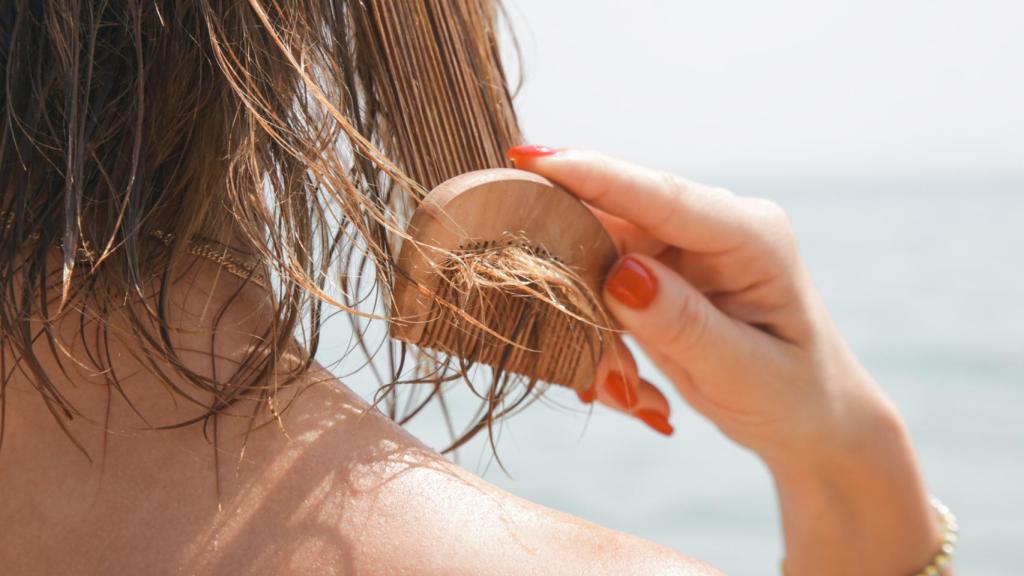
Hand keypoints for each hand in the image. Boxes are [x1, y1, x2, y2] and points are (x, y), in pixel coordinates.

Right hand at [508, 146, 947, 575]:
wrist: (808, 416)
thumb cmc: (792, 396)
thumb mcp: (744, 374)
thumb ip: (683, 324)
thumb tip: (621, 273)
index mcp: (750, 235)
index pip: (661, 196)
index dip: (593, 175)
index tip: (528, 158)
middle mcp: (712, 226)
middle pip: (614, 220)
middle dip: (580, 285)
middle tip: (598, 370)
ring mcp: (682, 244)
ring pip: (597, 256)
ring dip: (591, 324)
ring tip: (624, 391)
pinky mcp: (658, 267)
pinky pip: (601, 283)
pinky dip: (599, 333)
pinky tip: (625, 382)